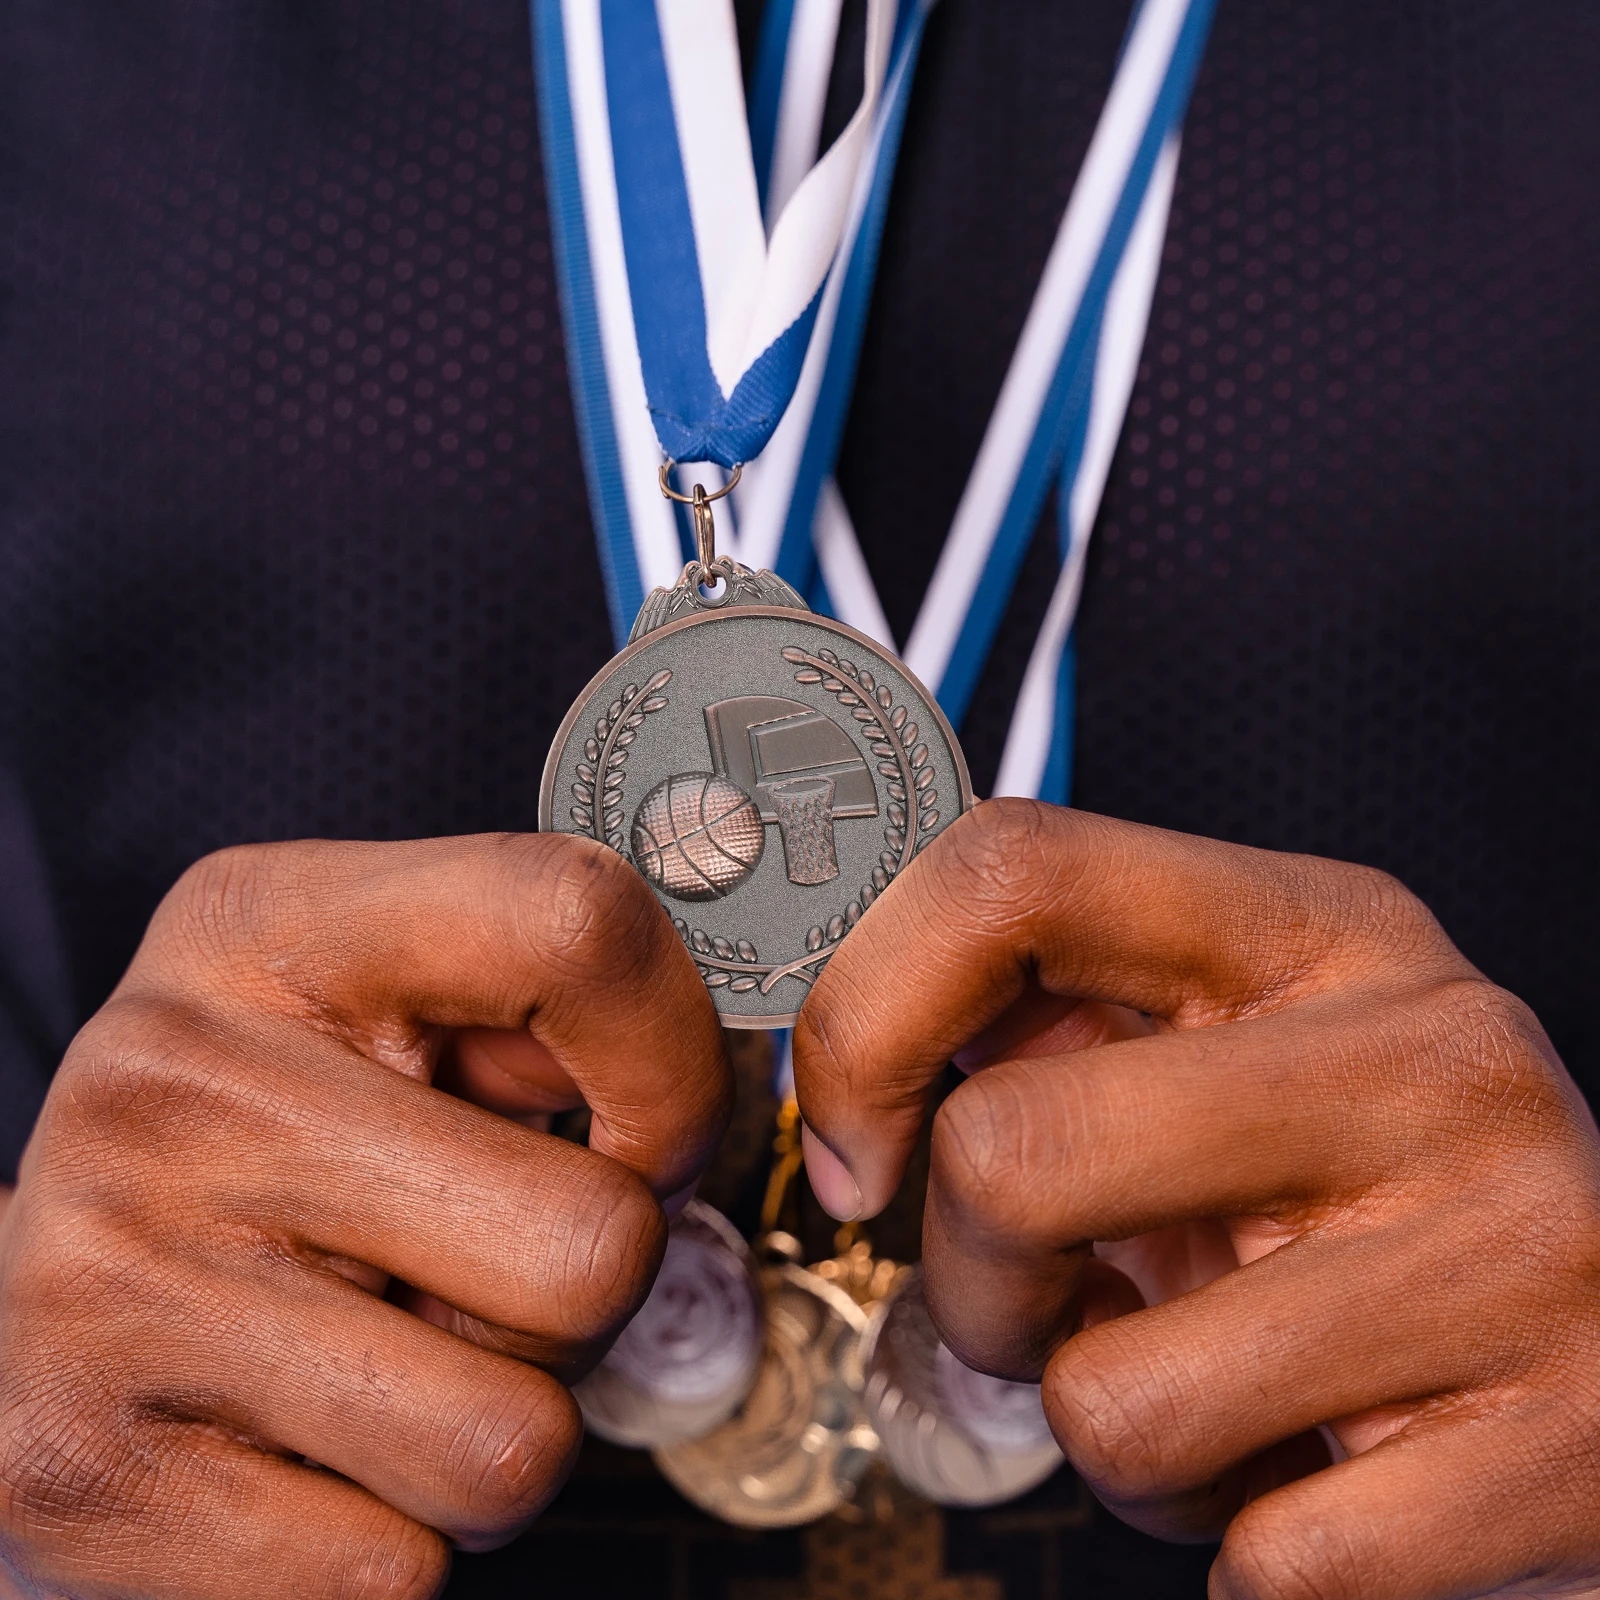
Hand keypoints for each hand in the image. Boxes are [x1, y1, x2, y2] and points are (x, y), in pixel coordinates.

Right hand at [0, 834, 728, 1597]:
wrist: (6, 1302)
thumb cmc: (240, 1137)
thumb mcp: (360, 998)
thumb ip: (538, 1005)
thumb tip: (705, 1091)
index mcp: (270, 929)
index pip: (583, 924)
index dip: (675, 1057)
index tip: (644, 1124)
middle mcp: (177, 1089)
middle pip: (596, 1245)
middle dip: (590, 1288)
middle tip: (492, 1269)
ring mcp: (113, 1291)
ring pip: (519, 1445)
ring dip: (503, 1422)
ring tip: (401, 1360)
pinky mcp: (83, 1486)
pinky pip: (400, 1572)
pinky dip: (396, 1532)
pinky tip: (314, 1443)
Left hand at [794, 800, 1599, 1599]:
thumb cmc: (1358, 1200)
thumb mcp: (1227, 1055)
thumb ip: (1054, 1018)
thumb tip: (835, 1056)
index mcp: (1313, 927)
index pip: (1010, 872)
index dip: (864, 1017)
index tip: (852, 1143)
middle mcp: (1426, 1054)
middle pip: (1011, 1153)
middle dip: (973, 1284)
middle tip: (1045, 1302)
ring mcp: (1516, 1246)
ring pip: (1111, 1399)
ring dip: (1115, 1437)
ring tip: (1213, 1395)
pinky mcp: (1574, 1445)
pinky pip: (1265, 1563)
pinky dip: (1239, 1554)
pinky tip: (1311, 1477)